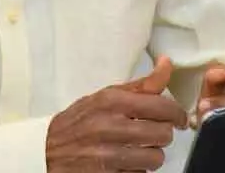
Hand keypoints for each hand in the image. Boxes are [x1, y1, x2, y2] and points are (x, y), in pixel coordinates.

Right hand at [46, 55, 188, 171]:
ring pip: (155, 159)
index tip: (179, 119)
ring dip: (151, 156)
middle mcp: (109, 127)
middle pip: (163, 134)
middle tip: (153, 134)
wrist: (45, 150)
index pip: (162, 106)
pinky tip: (126, 163)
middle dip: (162, 135)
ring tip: (139, 150)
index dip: (177, 114)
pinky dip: (137, 171)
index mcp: (111, 102)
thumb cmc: (79, 121)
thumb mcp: (105, 96)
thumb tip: (166, 63)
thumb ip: (140, 85)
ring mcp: (106, 155)